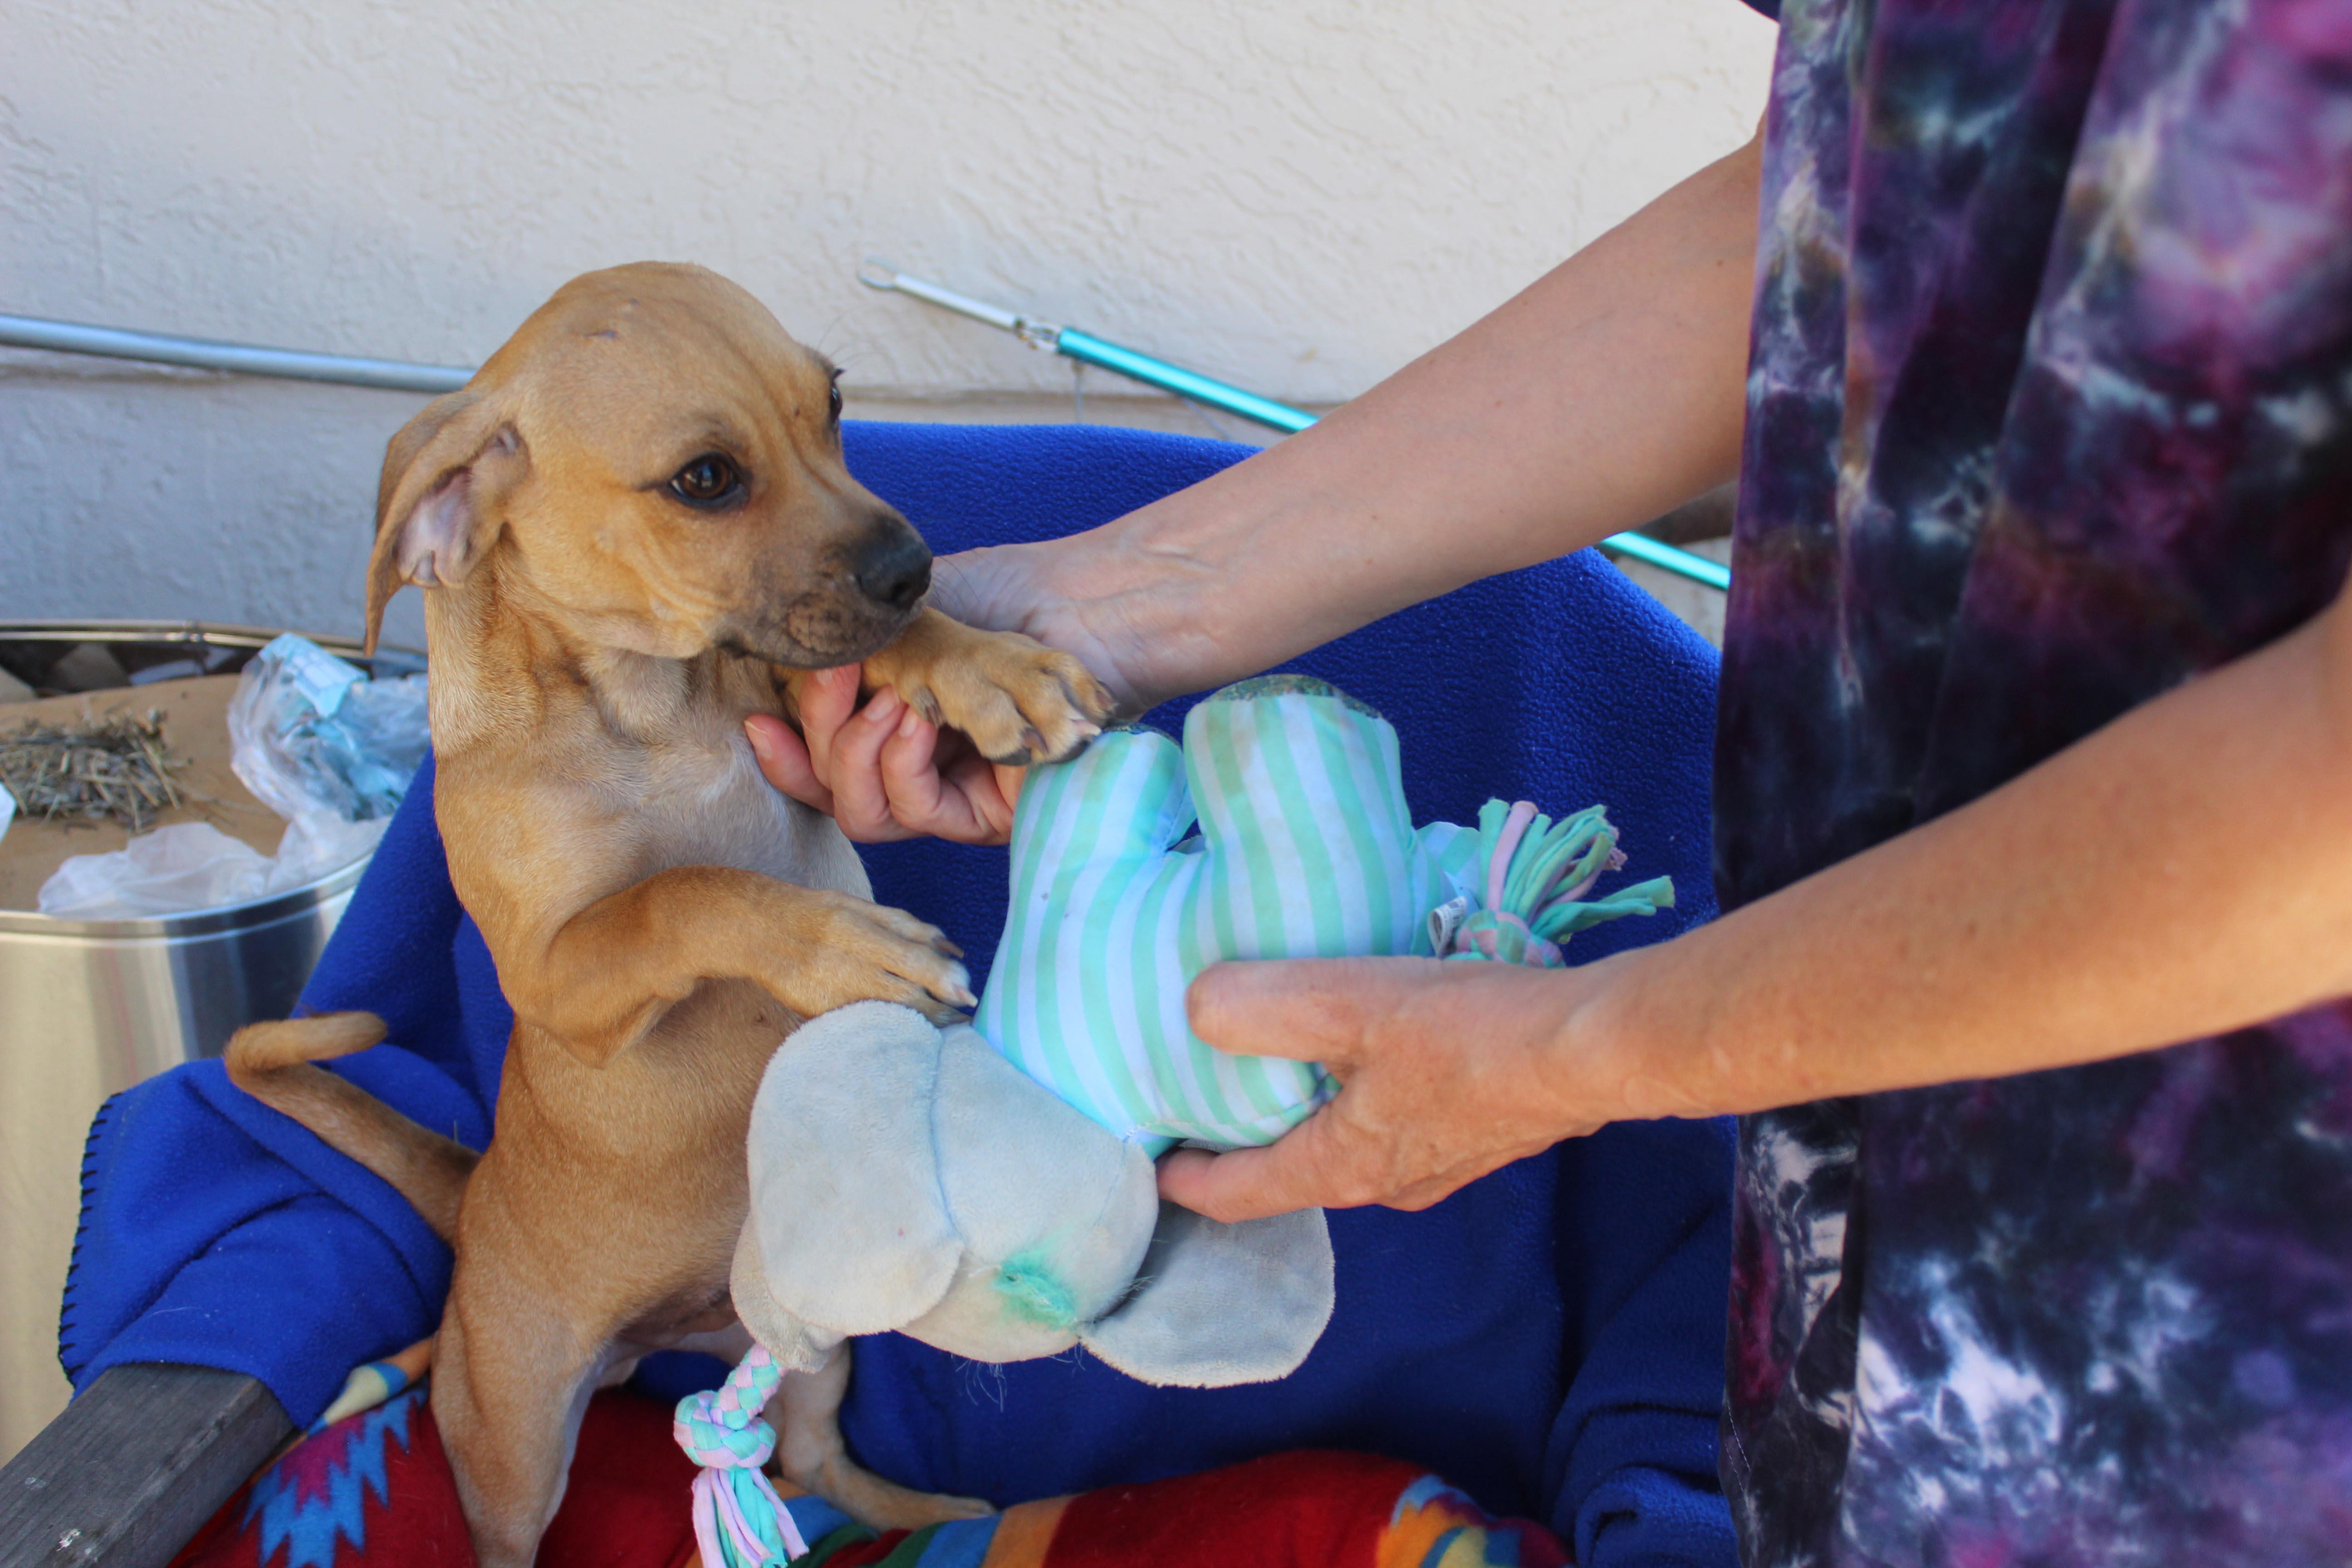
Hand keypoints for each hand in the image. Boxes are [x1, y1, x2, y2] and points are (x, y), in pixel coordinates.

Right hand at [748, 543, 1164, 843]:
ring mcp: (958, 794)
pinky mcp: (992, 816)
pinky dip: (904, 765)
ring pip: (866, 813)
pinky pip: (917, 813)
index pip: (824, 763)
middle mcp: (926, 765)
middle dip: (817, 736)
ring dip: (857, 754)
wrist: (1086, 603)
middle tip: (832, 677)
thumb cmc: (1008, 594)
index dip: (786, 755)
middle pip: (835, 791)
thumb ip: (852, 651)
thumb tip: (788, 679)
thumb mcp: (910, 615)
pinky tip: (921, 723)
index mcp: (899, 722)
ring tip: (892, 702)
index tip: (759, 721)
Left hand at [1157, 954, 1623, 1220]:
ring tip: (1277, 1067)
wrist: (1595, 1046)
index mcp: (1342, 1168)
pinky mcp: (1478, 1135)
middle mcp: (1387, 1185)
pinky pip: (1395, 1126)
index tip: (1144, 1157)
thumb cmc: (1470, 1032)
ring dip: (1305, 1118)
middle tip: (1200, 1099)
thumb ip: (1263, 1006)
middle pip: (1290, 1173)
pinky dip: (1359, 1101)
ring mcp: (1439, 1166)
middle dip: (1241, 1145)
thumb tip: (1195, 1009)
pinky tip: (1367, 1054)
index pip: (1238, 1195)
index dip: (1184, 1180)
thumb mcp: (1348, 1002)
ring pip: (1346, 1148)